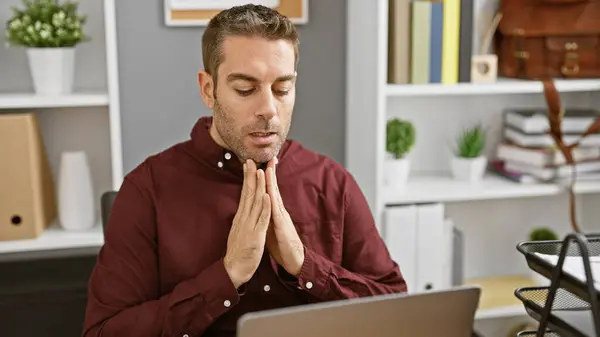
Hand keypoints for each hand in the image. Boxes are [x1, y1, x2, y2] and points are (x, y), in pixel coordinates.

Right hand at [224, 159, 270, 288]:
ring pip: (255, 203)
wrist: (233, 270)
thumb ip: (243, 219)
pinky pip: (261, 219)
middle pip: (248, 194)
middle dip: (250, 176)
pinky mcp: (255, 235)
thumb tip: (243, 209)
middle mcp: (244, 218)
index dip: (247, 179)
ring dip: (258, 186)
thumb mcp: (240, 231)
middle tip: (251, 160)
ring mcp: (249, 226)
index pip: (244, 194)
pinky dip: (264, 206)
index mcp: (241, 217)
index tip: (249, 165)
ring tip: (260, 172)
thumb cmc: (239, 252)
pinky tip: (267, 196)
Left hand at [265, 158, 304, 276]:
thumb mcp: (270, 226)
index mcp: (273, 211)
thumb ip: (266, 214)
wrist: (294, 260)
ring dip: (271, 183)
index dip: (265, 177)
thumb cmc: (281, 244)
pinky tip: (270, 194)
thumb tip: (260, 206)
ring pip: (275, 197)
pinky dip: (273, 203)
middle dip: (270, 173)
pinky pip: (276, 213)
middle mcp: (278, 211)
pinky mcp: (282, 227)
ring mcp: (281, 218)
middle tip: (269, 157)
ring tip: (267, 168)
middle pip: (273, 189)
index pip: (269, 190)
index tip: (261, 163)